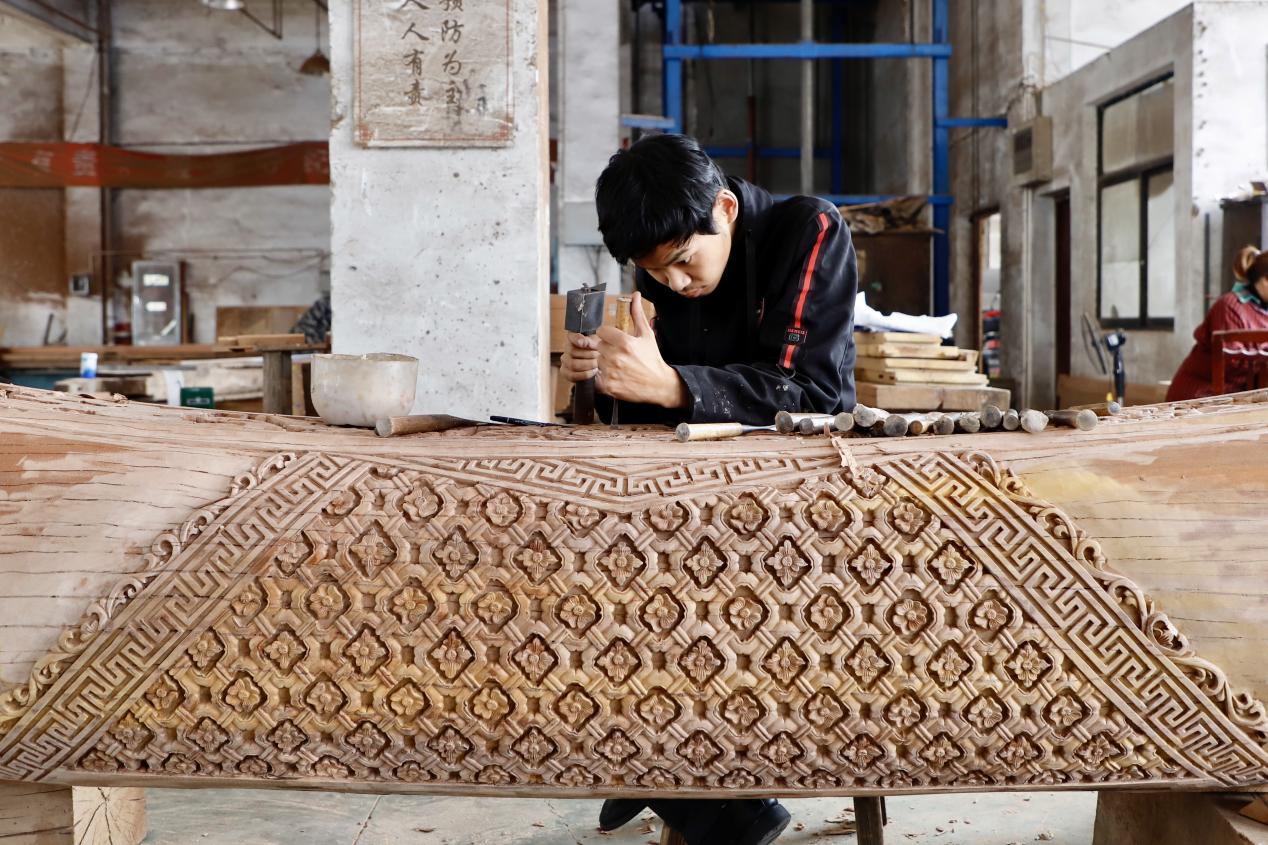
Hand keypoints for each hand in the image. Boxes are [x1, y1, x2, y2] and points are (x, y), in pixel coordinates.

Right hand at [561, 332, 598, 382]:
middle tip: (599, 356)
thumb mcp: (598, 345)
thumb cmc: (598, 353)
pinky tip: (593, 371)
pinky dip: (585, 374)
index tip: (584, 343)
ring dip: (588, 365)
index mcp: (574, 338)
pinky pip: (572, 375)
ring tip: (597, 364)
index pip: (572, 336)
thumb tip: (584, 343)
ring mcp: (565, 361)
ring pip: (573, 364)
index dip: (577, 339)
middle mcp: (567, 348)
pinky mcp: (565, 373)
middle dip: (589, 355)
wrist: (599, 368)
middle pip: (572, 351)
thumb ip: (591, 341)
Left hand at [595, 292, 688, 407]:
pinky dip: (603, 377)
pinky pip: (596, 377)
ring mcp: (611, 372)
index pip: (601, 331)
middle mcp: (616, 356)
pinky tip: (616, 376)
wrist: (659, 385)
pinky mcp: (608, 386)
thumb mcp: (647, 334)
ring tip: (619, 366)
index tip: (615, 340)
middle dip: (607, 349)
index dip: (608, 335)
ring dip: (605, 363)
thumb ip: (636, 314)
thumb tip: (635, 295)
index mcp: (624, 342)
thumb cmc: (653, 358)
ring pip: (597, 361)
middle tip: (620, 355)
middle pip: (599, 346)